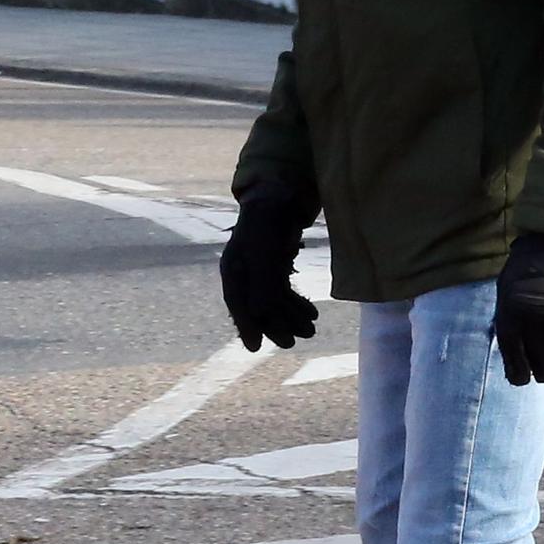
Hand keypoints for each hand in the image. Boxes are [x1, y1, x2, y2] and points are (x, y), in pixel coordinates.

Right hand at [220, 185, 318, 351]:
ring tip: (310, 330)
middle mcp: (244, 271)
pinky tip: (311, 314)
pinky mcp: (276, 265)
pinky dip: (296, 304)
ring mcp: (260, 269)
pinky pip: (284, 291)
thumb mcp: (264, 252)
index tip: (255, 349)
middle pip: (258, 306)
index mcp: (233, 268)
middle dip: (276, 325)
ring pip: (274, 301)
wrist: (282, 194)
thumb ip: (262, 283)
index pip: (237, 303)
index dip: (245, 326)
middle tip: (293, 343)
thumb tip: (260, 315)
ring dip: (291, 317)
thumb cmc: (269, 221)